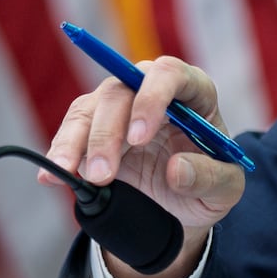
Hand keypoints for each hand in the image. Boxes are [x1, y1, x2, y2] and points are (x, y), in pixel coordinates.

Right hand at [41, 54, 245, 277]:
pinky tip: (50, 175)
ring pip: (89, 109)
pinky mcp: (94, 130)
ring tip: (67, 175)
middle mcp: (151, 91)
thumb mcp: (226, 188)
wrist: (181, 204)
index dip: (151, 98)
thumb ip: (210, 177)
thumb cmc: (209, 182)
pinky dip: (59, 152)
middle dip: (108, 132)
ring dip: (76, 142)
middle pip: (121, 91)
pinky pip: (71, 132)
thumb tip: (177, 169)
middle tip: (104, 175)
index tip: (139, 137)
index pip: (170, 73)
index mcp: (194, 92)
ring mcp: (119, 108)